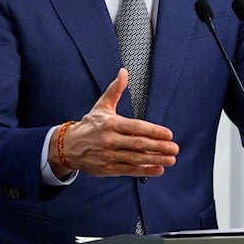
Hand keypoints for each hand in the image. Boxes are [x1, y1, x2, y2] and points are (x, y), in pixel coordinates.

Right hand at [50, 68, 178, 178]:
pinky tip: (158, 169)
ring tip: (171, 159)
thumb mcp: (102, 106)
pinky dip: (145, 171)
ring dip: (155, 159)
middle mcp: (109, 140)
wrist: (69, 146)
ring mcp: (108, 156)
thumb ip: (115, 89)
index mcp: (110, 124)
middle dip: (159, 147)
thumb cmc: (90, 125)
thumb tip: (124, 72)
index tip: (168, 133)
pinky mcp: (108, 169)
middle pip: (138, 144)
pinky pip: (129, 170)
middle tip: (174, 147)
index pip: (135, 127)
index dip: (153, 131)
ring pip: (135, 159)